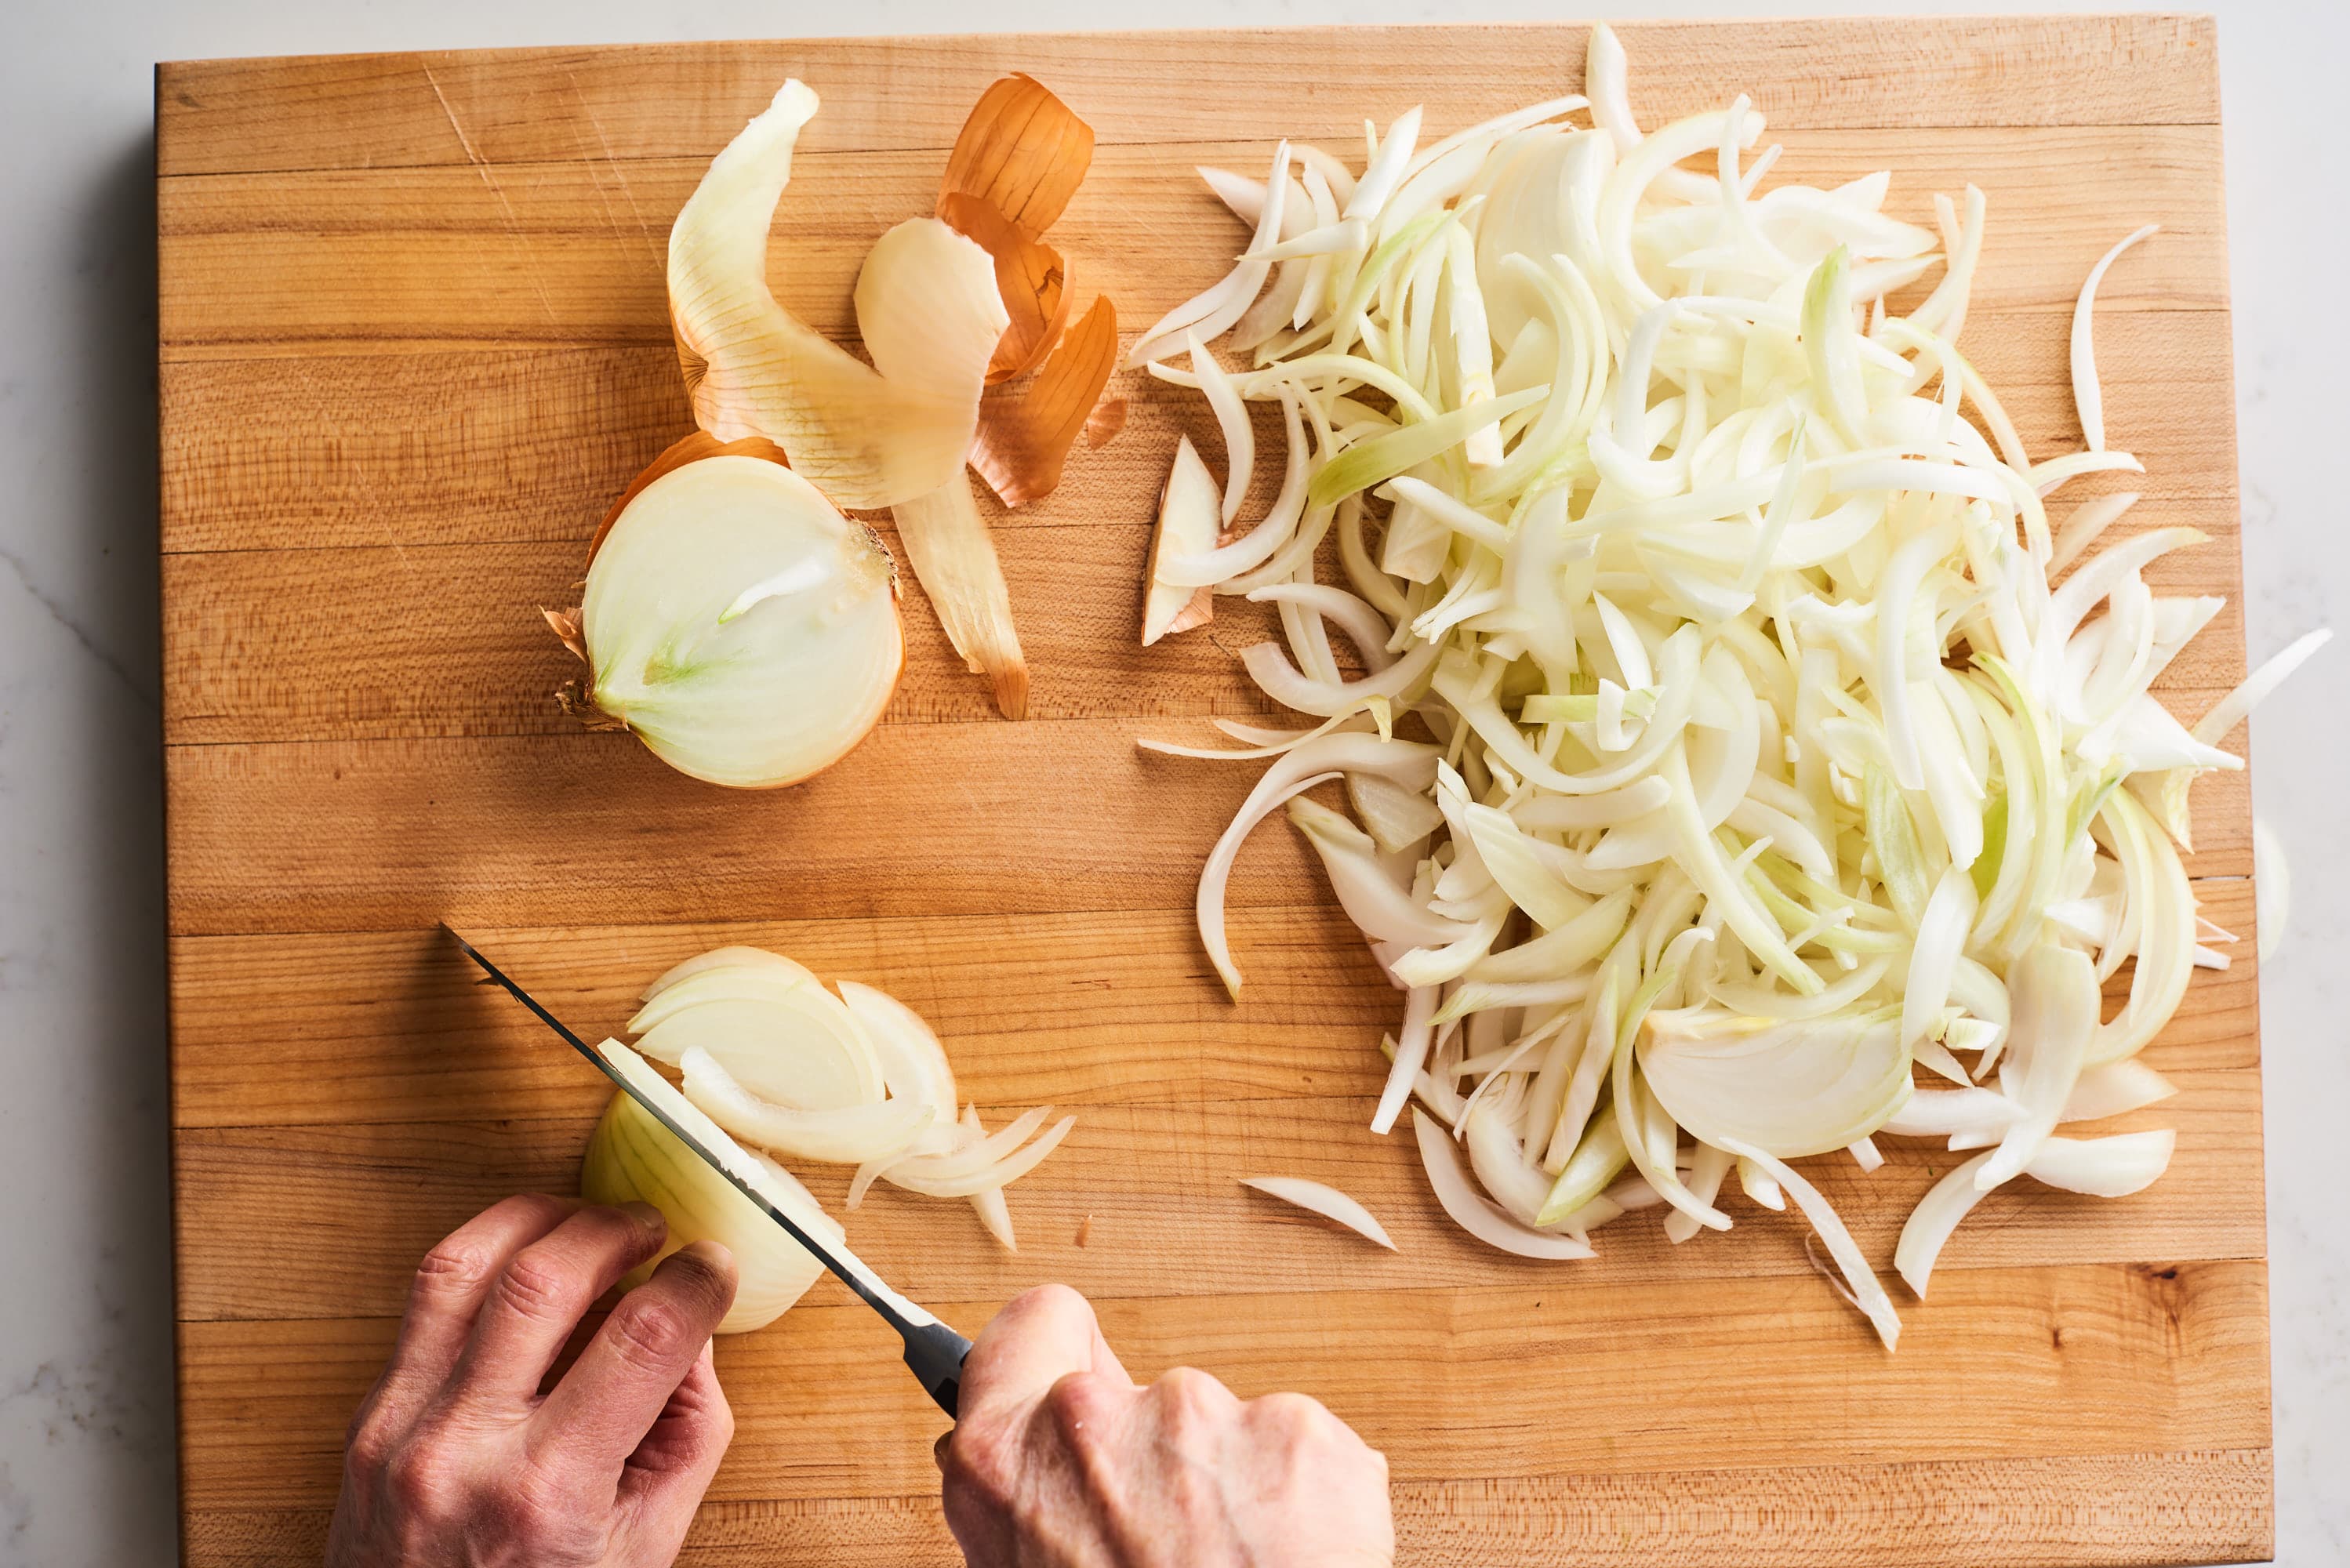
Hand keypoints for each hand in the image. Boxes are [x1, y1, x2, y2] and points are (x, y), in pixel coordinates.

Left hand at [326, 1195, 739, 1567]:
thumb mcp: (647, 1542)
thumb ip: (688, 1427)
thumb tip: (691, 1325)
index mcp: (550, 1492)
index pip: (644, 1337)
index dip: (696, 1279)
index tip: (711, 1265)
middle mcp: (465, 1450)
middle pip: (545, 1279)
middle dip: (615, 1230)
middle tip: (650, 1233)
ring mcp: (400, 1428)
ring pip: (461, 1265)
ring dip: (537, 1219)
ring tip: (583, 1225)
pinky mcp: (367, 1417)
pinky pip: (423, 1302)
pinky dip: (485, 1261)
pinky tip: (524, 1264)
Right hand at [937, 1284, 1392, 1566]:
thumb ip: (1029, 1510)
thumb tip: (1027, 1470)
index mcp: (1008, 1460)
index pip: (1030, 1326)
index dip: (1054, 1352)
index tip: (1073, 1369)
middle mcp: (1096, 1421)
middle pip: (1137, 1395)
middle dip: (1160, 1460)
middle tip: (1175, 1551)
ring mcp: (1205, 1418)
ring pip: (1226, 1433)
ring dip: (1236, 1493)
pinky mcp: (1303, 1437)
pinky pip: (1304, 1454)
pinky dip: (1308, 1507)